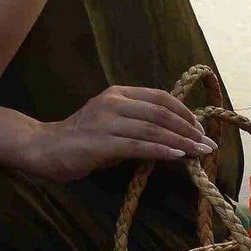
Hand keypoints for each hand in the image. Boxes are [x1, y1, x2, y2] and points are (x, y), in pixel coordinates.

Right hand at [20, 84, 214, 184]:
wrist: (43, 148)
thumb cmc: (80, 139)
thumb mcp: (111, 124)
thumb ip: (137, 125)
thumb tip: (172, 136)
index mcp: (118, 93)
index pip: (160, 97)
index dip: (184, 112)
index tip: (200, 128)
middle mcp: (113, 103)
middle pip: (162, 113)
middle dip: (189, 129)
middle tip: (207, 144)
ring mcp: (106, 122)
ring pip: (154, 130)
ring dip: (182, 142)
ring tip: (200, 152)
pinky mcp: (101, 143)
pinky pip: (139, 146)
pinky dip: (162, 150)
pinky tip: (178, 156)